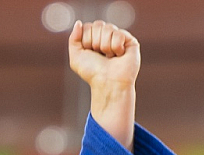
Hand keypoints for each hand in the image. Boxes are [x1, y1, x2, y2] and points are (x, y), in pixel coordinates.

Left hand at [68, 20, 139, 149]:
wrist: (107, 82)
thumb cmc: (92, 72)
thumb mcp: (76, 57)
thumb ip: (73, 39)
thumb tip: (78, 23)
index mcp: (94, 39)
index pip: (87, 27)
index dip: (86, 40)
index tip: (90, 53)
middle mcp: (106, 37)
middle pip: (97, 25)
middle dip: (95, 42)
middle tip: (100, 55)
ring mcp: (118, 38)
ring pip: (108, 28)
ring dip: (105, 46)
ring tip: (109, 56)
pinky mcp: (130, 41)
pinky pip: (118, 33)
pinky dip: (115, 47)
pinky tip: (118, 55)